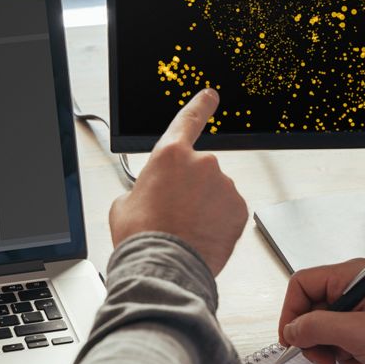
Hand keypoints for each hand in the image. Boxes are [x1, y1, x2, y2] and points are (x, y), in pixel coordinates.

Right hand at [109, 88, 247, 275]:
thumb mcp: (125, 204)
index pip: (189, 119)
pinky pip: (229, 210)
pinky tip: (202, 235)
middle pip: (199, 170)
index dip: (201, 105)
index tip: (210, 96)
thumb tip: (149, 194)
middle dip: (190, 189)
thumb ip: (143, 187)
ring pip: (215, 192)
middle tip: (174, 214)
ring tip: (186, 230)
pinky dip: (218, 221)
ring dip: (205, 207)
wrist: (164, 267)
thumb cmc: (143, 237)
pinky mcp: (239, 208)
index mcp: (170, 155)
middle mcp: (202, 163)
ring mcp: (224, 185)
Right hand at [279, 259, 364, 363]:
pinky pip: (343, 345)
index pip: (302, 284)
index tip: (290, 337)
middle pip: (311, 311)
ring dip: (335, 351)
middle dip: (315, 338)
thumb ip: (317, 328)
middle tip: (322, 357)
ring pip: (325, 332)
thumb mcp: (359, 332)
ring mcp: (361, 312)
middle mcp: (354, 290)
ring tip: (354, 358)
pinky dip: (351, 358)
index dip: (291, 312)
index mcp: (351, 276)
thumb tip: (291, 330)